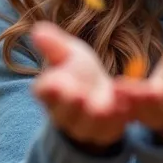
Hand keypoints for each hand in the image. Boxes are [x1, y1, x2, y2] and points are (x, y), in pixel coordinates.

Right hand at [31, 22, 130, 150]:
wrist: (100, 93)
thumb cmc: (80, 72)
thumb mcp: (69, 53)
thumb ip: (54, 45)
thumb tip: (37, 29)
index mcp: (51, 92)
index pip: (45, 92)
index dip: (50, 89)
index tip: (56, 82)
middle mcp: (63, 113)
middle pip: (64, 113)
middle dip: (72, 105)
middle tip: (79, 95)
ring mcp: (84, 127)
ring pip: (87, 125)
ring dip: (95, 116)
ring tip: (102, 106)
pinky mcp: (105, 133)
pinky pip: (110, 129)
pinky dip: (117, 120)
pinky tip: (125, 107)